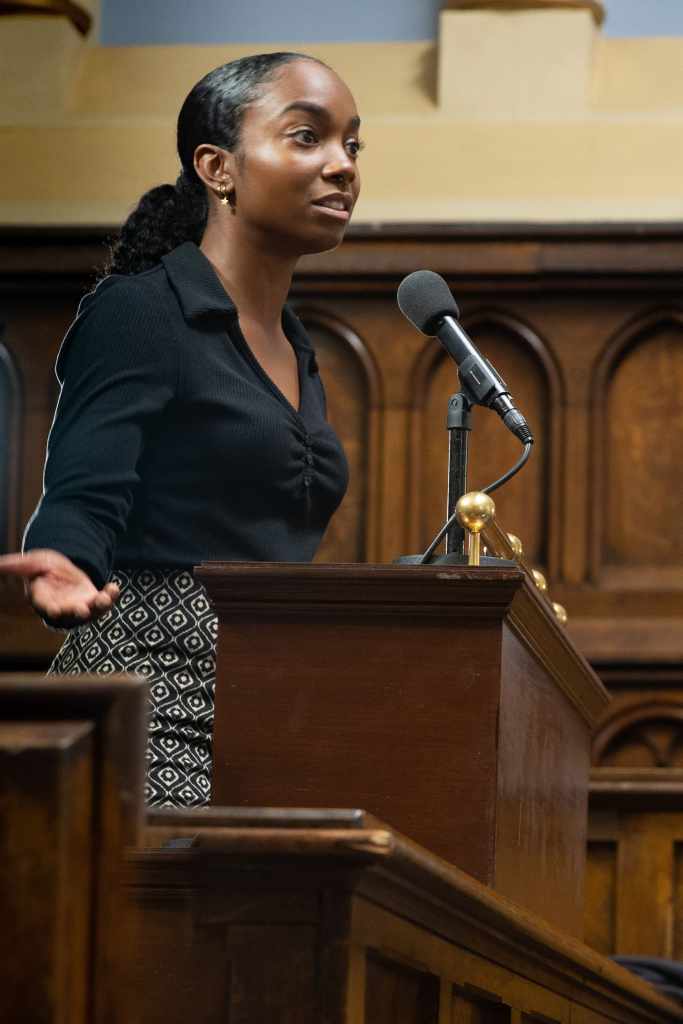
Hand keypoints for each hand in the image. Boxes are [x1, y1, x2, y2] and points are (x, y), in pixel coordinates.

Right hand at [0, 549, 119, 625]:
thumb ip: (14, 566)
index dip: (50, 608)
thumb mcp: (30, 563)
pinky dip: (110, 596)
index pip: (45, 606)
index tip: (54, 610)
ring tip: (105, 597)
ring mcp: (79, 606)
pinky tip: (115, 587)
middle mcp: (62, 607)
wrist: (60, 569)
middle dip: (76, 612)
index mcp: (43, 599)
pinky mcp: (93, 600)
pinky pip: (104, 602)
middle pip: (70, 614)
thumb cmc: (41, 568)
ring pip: (91, 612)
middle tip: (82, 609)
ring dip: (99, 607)